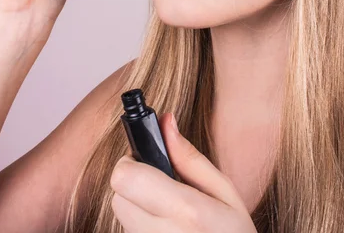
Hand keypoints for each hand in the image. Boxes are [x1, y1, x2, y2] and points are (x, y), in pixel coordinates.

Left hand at [110, 113, 256, 231]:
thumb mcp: (224, 192)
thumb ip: (189, 157)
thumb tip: (165, 121)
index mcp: (187, 212)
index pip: (125, 178)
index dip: (132, 163)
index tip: (147, 160)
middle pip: (119, 196)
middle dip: (134, 184)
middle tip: (161, 186)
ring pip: (122, 216)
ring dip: (138, 207)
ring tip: (169, 212)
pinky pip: (131, 232)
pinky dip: (142, 226)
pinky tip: (168, 228)